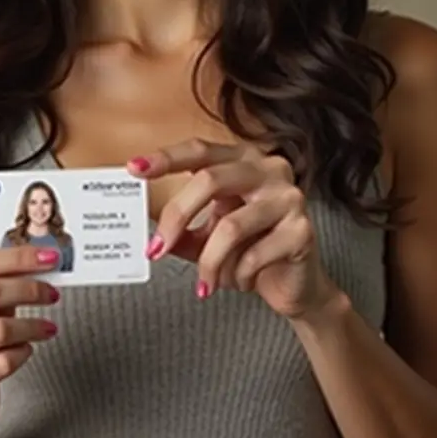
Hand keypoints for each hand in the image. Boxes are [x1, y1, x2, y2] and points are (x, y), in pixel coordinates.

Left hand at [127, 139, 342, 319]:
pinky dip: (237, 275)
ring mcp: (290, 198)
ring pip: (230, 226)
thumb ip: (180, 228)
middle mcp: (270, 170)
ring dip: (210, 262)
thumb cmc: (249, 253)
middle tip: (155, 249)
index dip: (167, 158)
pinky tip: (240, 282)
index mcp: (244, 160)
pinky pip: (253, 255)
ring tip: (206, 282)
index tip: (134, 169)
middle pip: (210, 180)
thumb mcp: (206, 237)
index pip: (200, 150)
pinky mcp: (302, 231)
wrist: (294, 287)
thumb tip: (144, 227)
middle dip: (176, 217)